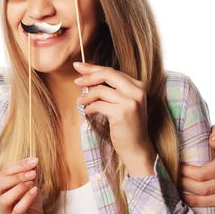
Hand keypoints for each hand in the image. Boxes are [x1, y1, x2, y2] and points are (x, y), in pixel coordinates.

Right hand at [0, 157, 46, 213]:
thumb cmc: (29, 202)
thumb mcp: (31, 185)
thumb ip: (30, 174)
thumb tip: (33, 162)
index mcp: (0, 187)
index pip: (4, 172)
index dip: (19, 165)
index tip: (34, 160)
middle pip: (0, 184)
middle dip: (17, 176)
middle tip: (32, 173)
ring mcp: (5, 211)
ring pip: (5, 198)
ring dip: (19, 188)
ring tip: (32, 183)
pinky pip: (17, 210)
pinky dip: (26, 199)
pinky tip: (34, 191)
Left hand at [74, 62, 155, 176]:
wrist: (136, 147)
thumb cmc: (126, 125)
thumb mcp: (122, 102)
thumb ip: (110, 88)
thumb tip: (87, 76)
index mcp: (138, 86)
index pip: (113, 71)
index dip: (94, 68)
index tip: (79, 66)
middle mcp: (137, 91)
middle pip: (108, 74)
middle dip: (89, 76)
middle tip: (76, 81)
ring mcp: (131, 102)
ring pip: (100, 90)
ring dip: (87, 96)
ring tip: (81, 102)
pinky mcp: (122, 113)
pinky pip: (98, 104)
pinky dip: (89, 107)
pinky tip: (87, 111)